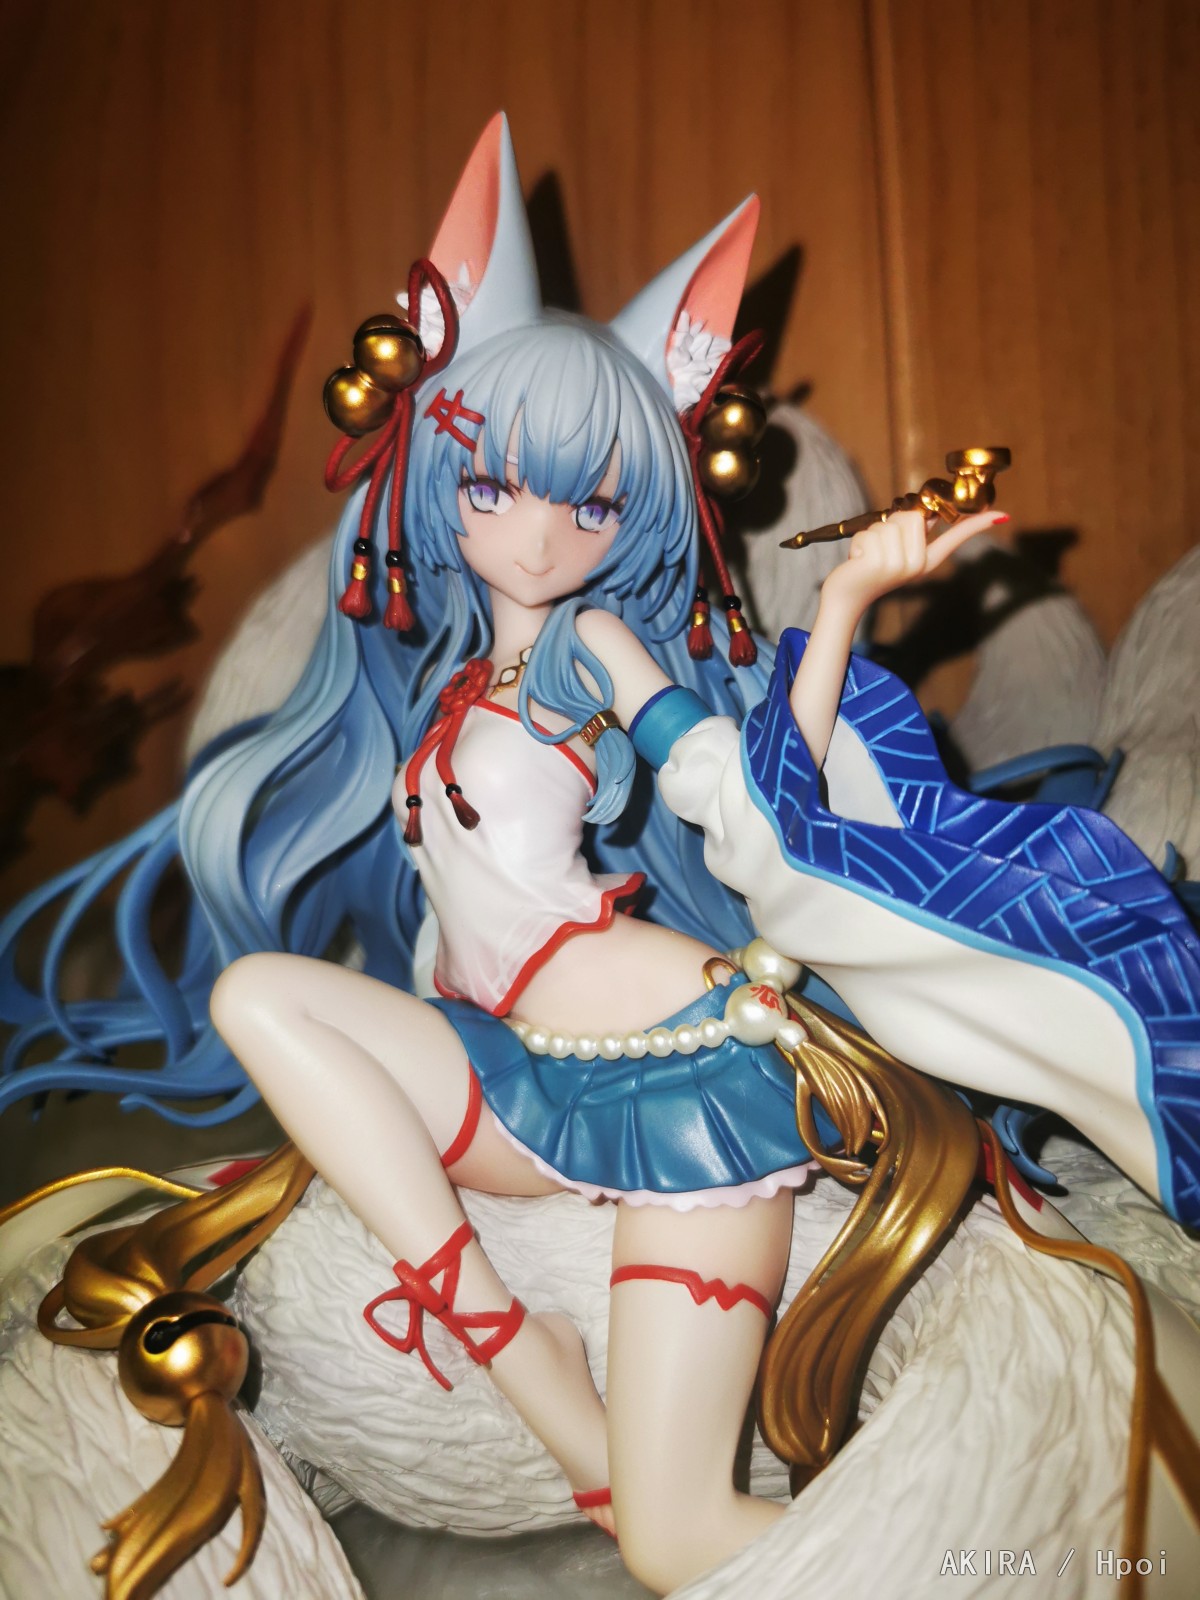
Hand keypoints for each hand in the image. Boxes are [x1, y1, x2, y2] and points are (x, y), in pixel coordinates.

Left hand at [819, 507, 1007, 618]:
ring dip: (873, 533)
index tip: (1001, 514)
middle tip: (881, 547)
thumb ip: (912, 532)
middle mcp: (917, 565)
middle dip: (892, 523)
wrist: (848, 596)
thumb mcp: (896, 551)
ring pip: (891, 523)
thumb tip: (929, 512)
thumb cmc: (870, 568)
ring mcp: (900, 566)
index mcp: (926, 561)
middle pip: (914, 516)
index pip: (954, 538)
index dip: (976, 524)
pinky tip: (858, 561)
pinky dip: (859, 541)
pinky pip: (871, 532)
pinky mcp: (879, 564)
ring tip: (869, 555)